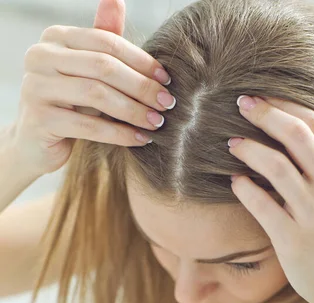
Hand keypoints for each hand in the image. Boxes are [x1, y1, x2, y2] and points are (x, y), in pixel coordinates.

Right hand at [12, 0, 174, 175]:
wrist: (35, 143)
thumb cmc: (68, 105)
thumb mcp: (86, 72)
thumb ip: (102, 41)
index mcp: (55, 38)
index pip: (106, 42)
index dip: (141, 61)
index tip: (167, 80)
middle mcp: (40, 56)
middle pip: (104, 66)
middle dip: (141, 86)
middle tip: (167, 103)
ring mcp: (36, 87)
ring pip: (97, 95)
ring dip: (134, 111)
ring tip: (157, 122)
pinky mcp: (40, 119)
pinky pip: (89, 126)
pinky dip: (119, 133)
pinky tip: (139, 139)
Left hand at [228, 96, 313, 302]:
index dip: (286, 105)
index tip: (264, 98)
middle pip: (296, 135)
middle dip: (264, 113)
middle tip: (240, 103)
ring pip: (276, 166)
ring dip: (248, 148)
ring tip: (230, 143)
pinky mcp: (293, 241)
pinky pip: (262, 205)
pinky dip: (244, 188)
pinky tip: (234, 181)